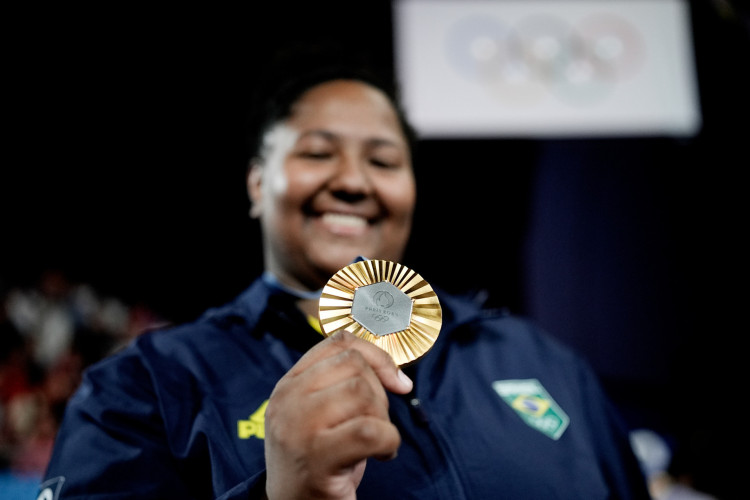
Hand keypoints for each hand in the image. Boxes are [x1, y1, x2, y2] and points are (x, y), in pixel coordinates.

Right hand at [263, 330, 412, 499]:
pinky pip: (370, 431)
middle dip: (379, 393)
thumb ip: (342, 384)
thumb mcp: (321, 415)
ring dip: (383, 418)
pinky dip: (389, 441)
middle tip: (375, 424)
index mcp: (288, 385)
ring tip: (375, 442)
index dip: (377, 356)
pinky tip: (382, 455)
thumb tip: (394, 371)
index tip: (397, 381)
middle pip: (354, 365)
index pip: (338, 342)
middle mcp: (287, 401)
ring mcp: (298, 428)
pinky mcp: (316, 458)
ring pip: (362, 393)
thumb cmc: (318, 462)